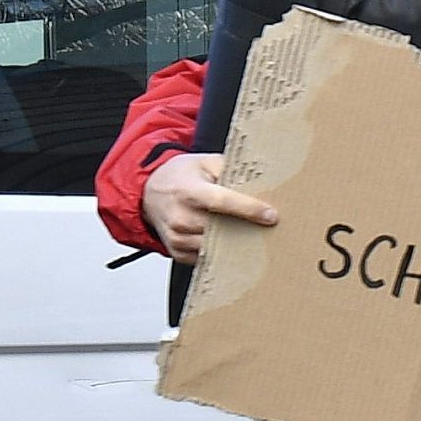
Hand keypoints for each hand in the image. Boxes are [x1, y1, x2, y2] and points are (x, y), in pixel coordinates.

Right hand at [140, 152, 275, 263]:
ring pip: (218, 247)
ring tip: (248, 231)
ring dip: (236, 242)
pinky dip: (222, 251)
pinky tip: (229, 240)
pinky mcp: (178, 253)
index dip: (248, 209)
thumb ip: (230, 169)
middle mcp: (180, 217)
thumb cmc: (181, 176)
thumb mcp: (205, 163)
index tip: (271, 216)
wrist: (149, 191)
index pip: (221, 202)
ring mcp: (177, 238)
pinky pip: (208, 258)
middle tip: (266, 225)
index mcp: (189, 191)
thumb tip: (261, 181)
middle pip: (223, 229)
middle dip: (247, 227)